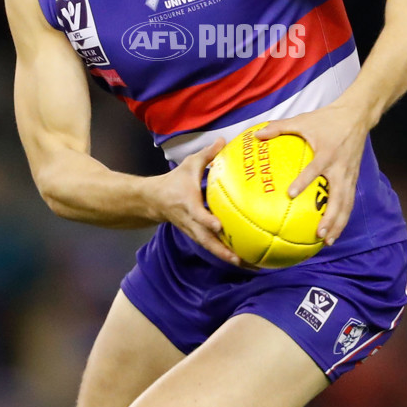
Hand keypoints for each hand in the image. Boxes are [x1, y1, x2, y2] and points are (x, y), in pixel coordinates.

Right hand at [150, 138, 240, 264]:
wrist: (153, 200)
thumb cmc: (174, 181)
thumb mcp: (189, 165)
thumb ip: (207, 154)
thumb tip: (224, 140)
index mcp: (188, 203)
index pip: (197, 214)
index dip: (207, 220)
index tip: (218, 225)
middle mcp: (190, 221)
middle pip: (207, 240)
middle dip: (224, 252)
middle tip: (243, 260)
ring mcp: (193, 231)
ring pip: (211, 248)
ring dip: (230, 258)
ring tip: (252, 266)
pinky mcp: (197, 236)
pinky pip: (213, 247)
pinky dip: (228, 255)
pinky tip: (246, 260)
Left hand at [254, 104, 368, 245]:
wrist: (356, 116)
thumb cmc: (326, 119)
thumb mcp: (302, 120)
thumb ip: (279, 128)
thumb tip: (256, 135)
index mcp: (327, 153)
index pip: (314, 169)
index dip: (303, 181)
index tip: (290, 194)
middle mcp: (340, 167)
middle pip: (338, 197)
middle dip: (330, 217)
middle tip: (318, 234)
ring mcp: (349, 174)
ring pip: (346, 203)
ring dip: (338, 223)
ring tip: (327, 241)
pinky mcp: (354, 178)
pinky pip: (349, 200)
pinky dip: (343, 217)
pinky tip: (334, 231)